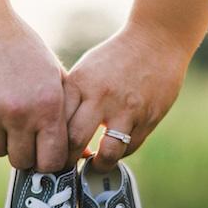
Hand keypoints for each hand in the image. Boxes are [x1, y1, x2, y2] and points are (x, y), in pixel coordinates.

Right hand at [0, 11, 67, 171]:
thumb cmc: (22, 49)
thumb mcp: (53, 75)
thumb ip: (68, 114)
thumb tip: (83, 155)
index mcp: (47, 105)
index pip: (51, 161)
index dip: (47, 161)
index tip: (43, 153)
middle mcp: (18, 113)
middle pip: (21, 161)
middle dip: (22, 150)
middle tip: (19, 130)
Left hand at [64, 22, 189, 171]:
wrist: (157, 41)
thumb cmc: (115, 57)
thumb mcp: (86, 71)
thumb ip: (72, 98)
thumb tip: (53, 132)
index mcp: (80, 83)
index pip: (56, 123)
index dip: (50, 144)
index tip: (50, 152)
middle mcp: (101, 97)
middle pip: (75, 141)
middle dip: (68, 161)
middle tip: (67, 167)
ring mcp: (127, 109)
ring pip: (107, 153)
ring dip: (98, 165)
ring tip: (94, 165)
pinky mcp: (148, 118)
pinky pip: (130, 147)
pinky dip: (119, 153)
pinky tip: (114, 149)